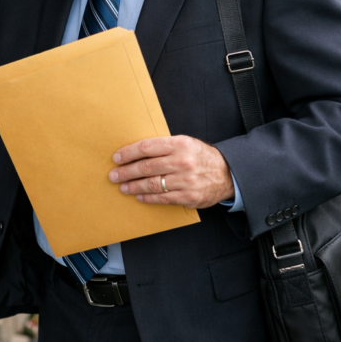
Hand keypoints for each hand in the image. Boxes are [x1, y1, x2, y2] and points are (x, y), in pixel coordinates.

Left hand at [108, 135, 234, 208]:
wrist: (227, 173)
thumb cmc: (200, 156)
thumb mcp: (185, 143)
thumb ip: (163, 146)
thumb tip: (135, 152)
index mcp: (179, 144)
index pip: (147, 147)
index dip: (128, 153)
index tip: (116, 158)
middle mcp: (182, 162)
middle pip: (146, 167)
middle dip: (126, 172)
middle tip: (113, 175)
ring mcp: (185, 180)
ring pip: (152, 184)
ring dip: (134, 186)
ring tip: (123, 187)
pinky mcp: (188, 197)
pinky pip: (162, 198)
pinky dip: (148, 198)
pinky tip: (139, 196)